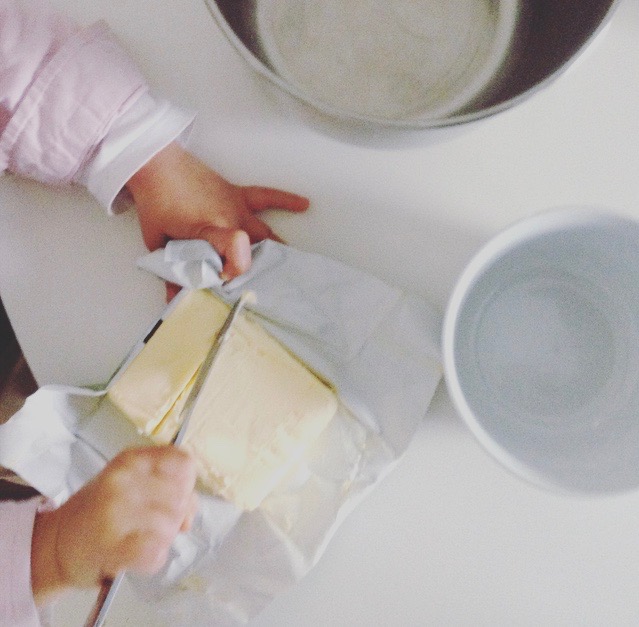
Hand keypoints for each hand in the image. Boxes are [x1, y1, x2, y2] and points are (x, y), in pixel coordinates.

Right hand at [31, 446, 197, 603]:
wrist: (57, 542)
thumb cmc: (101, 510)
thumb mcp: (133, 483)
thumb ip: (168, 486)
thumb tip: (189, 513)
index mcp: (131, 460)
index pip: (184, 462)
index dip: (187, 482)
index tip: (176, 493)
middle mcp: (123, 481)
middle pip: (182, 498)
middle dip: (176, 515)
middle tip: (152, 523)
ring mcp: (115, 513)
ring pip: (171, 526)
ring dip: (163, 539)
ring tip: (139, 538)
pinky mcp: (111, 546)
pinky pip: (155, 553)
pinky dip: (152, 559)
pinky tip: (136, 554)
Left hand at [127, 143, 308, 299]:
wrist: (156, 163)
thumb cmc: (156, 200)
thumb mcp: (159, 242)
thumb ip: (171, 272)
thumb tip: (175, 299)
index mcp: (215, 230)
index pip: (238, 259)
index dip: (234, 275)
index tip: (222, 281)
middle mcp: (233, 219)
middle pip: (255, 251)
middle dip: (258, 270)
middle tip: (261, 287)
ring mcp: (238, 206)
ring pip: (265, 233)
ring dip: (275, 250)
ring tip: (288, 268)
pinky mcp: (238, 194)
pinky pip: (268, 196)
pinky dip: (287, 200)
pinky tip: (304, 205)